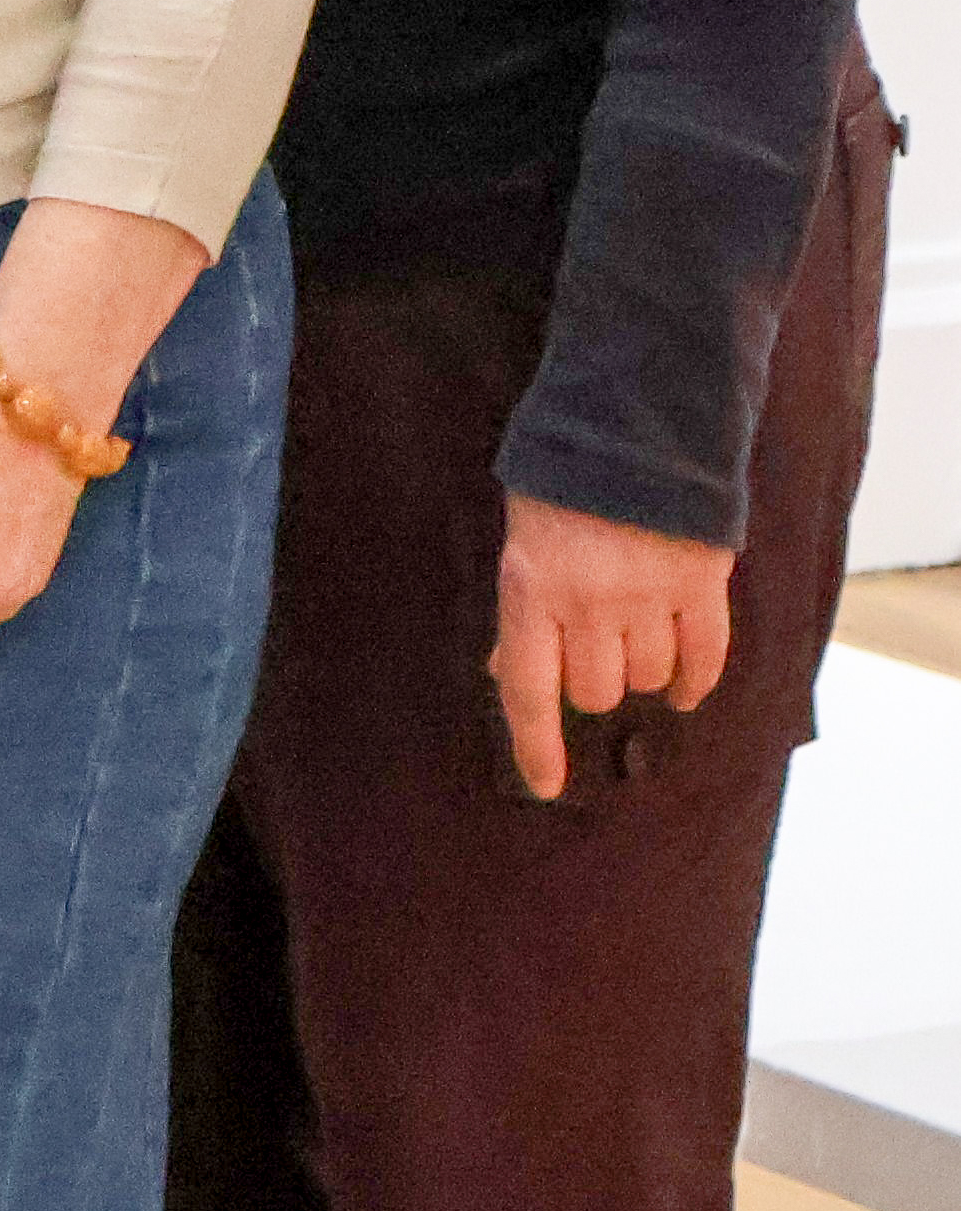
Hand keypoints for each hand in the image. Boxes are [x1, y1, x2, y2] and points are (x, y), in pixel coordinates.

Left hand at [490, 490, 732, 799]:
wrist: (632, 423)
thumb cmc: (562, 484)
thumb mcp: (520, 539)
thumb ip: (521, 607)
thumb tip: (504, 671)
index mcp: (529, 588)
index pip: (528, 690)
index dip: (536, 746)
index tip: (545, 787)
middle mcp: (588, 601)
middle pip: (595, 691)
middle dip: (592, 683)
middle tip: (592, 650)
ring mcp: (649, 595)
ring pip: (648, 678)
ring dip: (641, 671)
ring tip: (633, 634)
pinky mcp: (703, 585)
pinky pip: (705, 660)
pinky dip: (695, 681)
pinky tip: (684, 687)